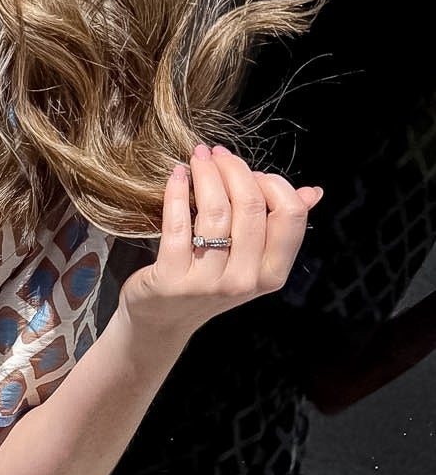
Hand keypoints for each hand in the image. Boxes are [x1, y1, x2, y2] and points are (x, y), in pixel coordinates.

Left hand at [119, 142, 323, 347]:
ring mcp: (207, 283)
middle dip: (234, 169)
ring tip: (198, 157)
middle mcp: (243, 281)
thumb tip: (312, 193)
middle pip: (250, 207)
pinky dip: (177, 192)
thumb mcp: (251, 261)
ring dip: (207, 174)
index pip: (289, 215)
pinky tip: (178, 175)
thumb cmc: (209, 280)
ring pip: (216, 211)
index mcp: (272, 274)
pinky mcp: (171, 280)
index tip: (252, 172)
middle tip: (217, 153)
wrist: (163, 321)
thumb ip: (279, 228)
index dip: (272, 184)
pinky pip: (178, 224)